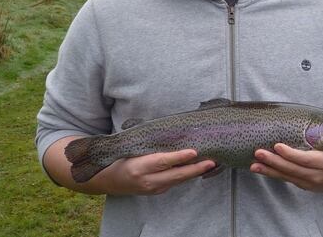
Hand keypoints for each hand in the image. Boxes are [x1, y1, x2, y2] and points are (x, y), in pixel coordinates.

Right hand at [95, 150, 215, 195]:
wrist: (110, 181)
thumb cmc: (122, 158)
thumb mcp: (132, 148)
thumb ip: (149, 142)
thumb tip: (171, 130)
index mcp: (139, 166)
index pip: (163, 161)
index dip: (179, 157)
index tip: (194, 152)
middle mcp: (147, 180)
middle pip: (175, 175)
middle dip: (195, 169)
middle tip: (212, 162)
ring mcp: (153, 188)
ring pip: (178, 180)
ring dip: (195, 172)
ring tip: (211, 163)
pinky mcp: (157, 191)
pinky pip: (175, 182)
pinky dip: (187, 175)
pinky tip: (197, 168)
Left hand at [250, 144, 322, 192]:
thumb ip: (318, 138)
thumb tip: (299, 120)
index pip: (306, 159)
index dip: (291, 154)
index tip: (277, 145)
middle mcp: (318, 175)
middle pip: (293, 169)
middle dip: (274, 161)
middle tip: (258, 152)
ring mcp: (310, 184)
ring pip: (287, 177)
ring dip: (269, 171)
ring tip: (254, 165)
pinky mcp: (304, 187)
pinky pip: (287, 180)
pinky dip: (274, 174)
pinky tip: (262, 169)